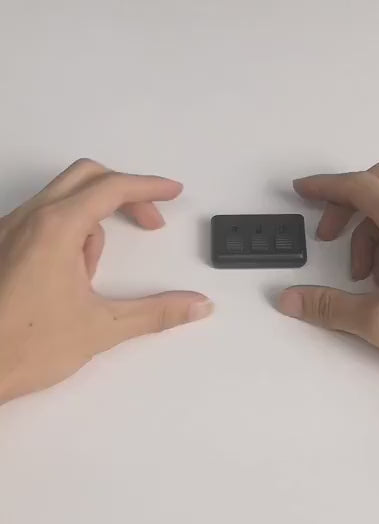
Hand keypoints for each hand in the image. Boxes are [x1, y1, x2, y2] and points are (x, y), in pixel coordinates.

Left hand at [0, 159, 212, 403]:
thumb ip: (157, 313)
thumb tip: (199, 306)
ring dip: (94, 222)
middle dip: (126, 194)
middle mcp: (28, 219)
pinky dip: (70, 233)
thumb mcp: (101, 328)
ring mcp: (8, 230)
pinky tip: (69, 274)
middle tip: (151, 222)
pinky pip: (44, 220)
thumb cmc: (21, 348)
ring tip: (93, 273)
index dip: (149, 187)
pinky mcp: (1, 246)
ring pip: (65, 200)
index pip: (112, 188)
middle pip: (88, 177)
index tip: (173, 192)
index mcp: (55, 228)